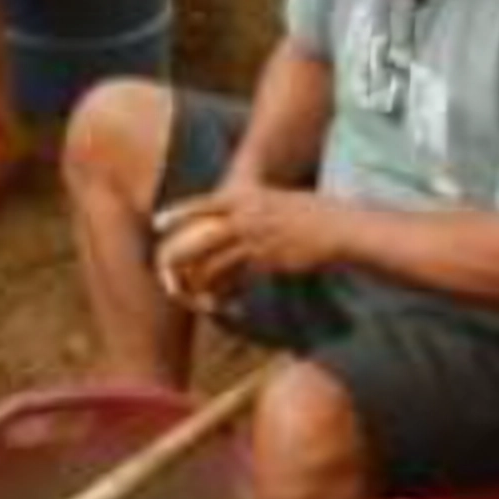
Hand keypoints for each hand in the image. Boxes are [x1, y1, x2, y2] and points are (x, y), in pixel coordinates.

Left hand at [155, 178, 341, 306]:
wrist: (340, 228)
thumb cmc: (316, 213)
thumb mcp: (280, 199)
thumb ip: (256, 206)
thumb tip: (240, 212)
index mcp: (248, 196)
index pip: (204, 203)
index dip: (179, 213)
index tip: (158, 222)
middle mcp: (246, 215)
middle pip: (199, 236)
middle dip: (178, 255)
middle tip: (165, 271)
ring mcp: (255, 238)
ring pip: (213, 262)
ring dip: (200, 282)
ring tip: (193, 296)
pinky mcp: (266, 261)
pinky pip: (235, 279)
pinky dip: (226, 292)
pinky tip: (223, 303)